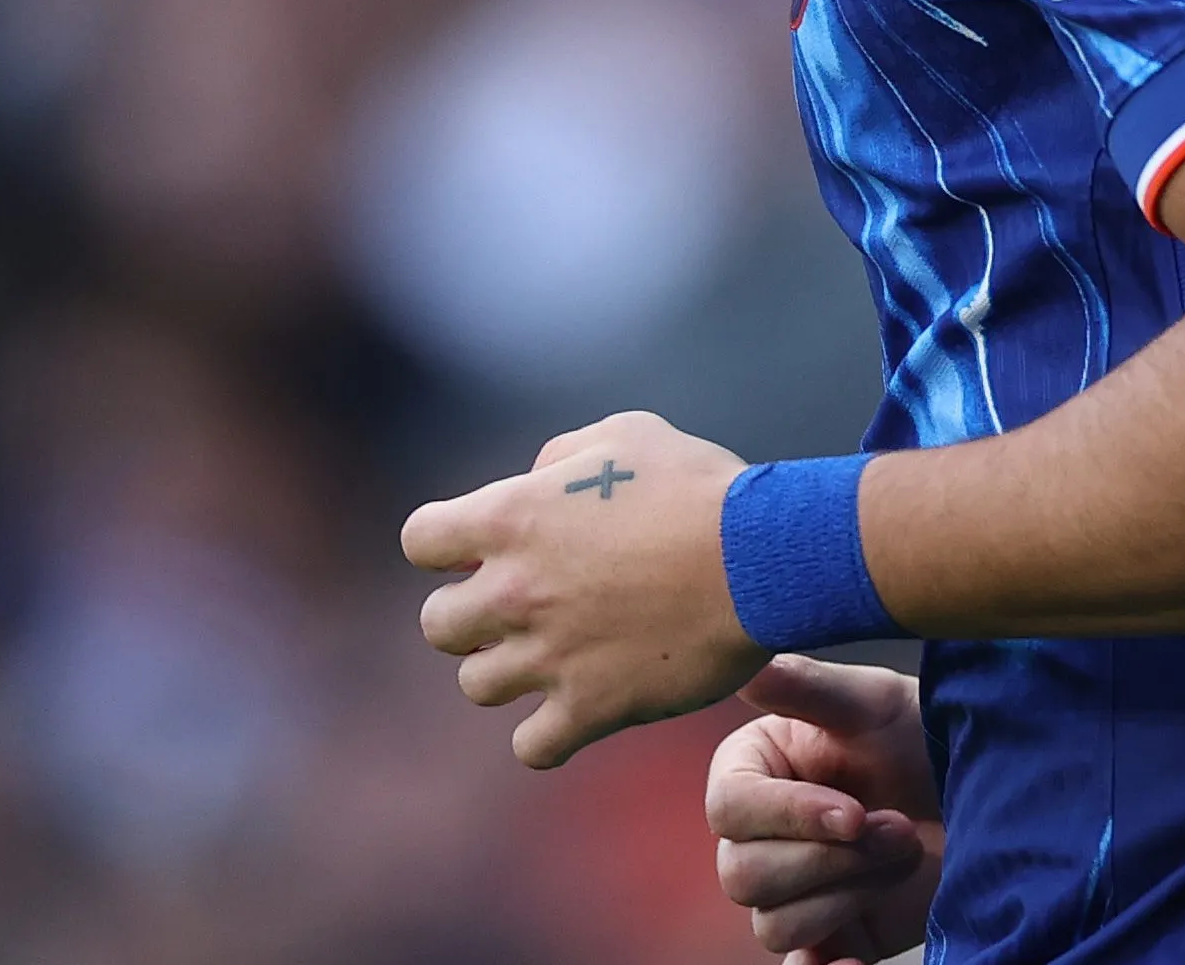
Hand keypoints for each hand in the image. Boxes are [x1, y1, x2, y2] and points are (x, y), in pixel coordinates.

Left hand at [405, 410, 763, 768]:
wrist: (764, 557)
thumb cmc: (701, 487)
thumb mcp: (626, 435)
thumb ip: (561, 456)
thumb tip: (535, 481)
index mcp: (510, 518)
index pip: (420, 541)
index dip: (448, 546)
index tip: (484, 551)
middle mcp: (514, 591)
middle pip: (438, 625)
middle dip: (471, 616)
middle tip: (522, 609)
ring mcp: (548, 655)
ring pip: (477, 686)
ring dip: (507, 672)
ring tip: (553, 656)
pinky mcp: (591, 708)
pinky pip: (531, 748)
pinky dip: (546, 735)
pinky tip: (574, 711)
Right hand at [708, 655, 940, 963]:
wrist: (978, 790)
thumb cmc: (922, 733)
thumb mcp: (871, 702)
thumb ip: (804, 686)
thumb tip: (743, 663)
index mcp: (752, 771)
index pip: (729, 809)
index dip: (789, 817)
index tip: (854, 813)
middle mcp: (759, 834)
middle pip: (744, 875)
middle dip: (832, 858)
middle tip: (897, 830)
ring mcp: (791, 889)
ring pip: (774, 924)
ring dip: (849, 893)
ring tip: (904, 852)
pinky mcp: (828, 934)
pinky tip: (854, 961)